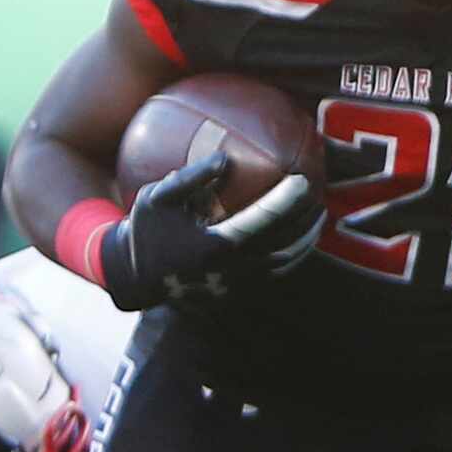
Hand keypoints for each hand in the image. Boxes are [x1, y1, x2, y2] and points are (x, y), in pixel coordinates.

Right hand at [99, 153, 323, 311]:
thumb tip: (227, 157)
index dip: (287, 199)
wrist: (133, 277)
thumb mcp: (159, 197)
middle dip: (305, 218)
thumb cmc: (145, 230)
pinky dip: (291, 256)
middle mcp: (230, 269)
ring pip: (284, 263)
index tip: (303, 179)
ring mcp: (235, 285)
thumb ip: (192, 176)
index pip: (264, 220)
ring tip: (318, 218)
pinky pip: (273, 274)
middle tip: (318, 194)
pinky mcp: (235, 293)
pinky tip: (299, 240)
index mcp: (214, 245)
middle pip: (283, 243)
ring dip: (305, 240)